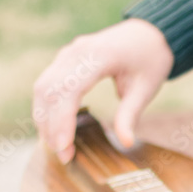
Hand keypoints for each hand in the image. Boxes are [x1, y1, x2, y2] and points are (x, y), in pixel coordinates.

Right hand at [33, 19, 173, 163]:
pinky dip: (47, 108)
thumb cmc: (150, 60)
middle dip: (51, 126)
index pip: (69, 90)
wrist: (148, 34)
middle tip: (63, 157)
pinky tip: (54, 130)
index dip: (62, 120)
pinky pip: (47, 85)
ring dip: (44, 119)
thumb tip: (126, 142)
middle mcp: (74, 52)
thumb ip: (131, 115)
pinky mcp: (65, 61)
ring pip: (42, 88)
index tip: (64, 147)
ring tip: (58, 148)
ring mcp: (67, 54)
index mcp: (96, 56)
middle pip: (49, 91)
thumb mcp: (146, 88)